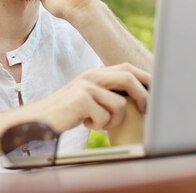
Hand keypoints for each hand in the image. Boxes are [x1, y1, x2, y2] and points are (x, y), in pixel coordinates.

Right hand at [27, 63, 150, 133]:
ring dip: (114, 120)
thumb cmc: (66, 112)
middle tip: (148, 111)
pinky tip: (86, 124)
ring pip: (120, 103)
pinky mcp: (81, 100)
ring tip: (98, 123)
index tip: (157, 91)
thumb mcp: (87, 97)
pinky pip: (106, 117)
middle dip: (143, 95)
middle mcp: (91, 75)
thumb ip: (106, 92)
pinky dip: (100, 125)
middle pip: (129, 78)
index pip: (127, 68)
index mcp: (95, 73)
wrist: (38, 119)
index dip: (145, 78)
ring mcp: (86, 86)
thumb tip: (135, 95)